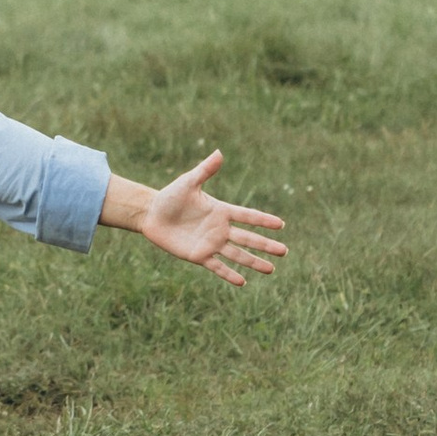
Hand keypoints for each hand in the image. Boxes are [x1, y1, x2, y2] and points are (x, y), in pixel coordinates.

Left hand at [131, 151, 286, 285]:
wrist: (152, 214)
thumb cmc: (170, 196)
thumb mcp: (188, 182)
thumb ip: (205, 170)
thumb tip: (219, 153)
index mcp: (221, 211)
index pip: (247, 216)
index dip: (263, 220)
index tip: (281, 225)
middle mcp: (220, 229)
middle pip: (248, 238)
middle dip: (266, 245)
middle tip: (284, 251)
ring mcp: (211, 244)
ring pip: (237, 255)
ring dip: (254, 262)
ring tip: (271, 270)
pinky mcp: (199, 256)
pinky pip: (217, 267)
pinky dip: (229, 274)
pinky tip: (242, 282)